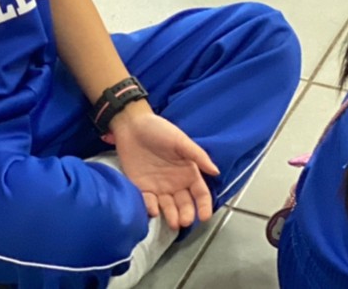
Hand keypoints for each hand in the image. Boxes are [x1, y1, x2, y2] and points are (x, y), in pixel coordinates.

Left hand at [107, 107, 218, 230]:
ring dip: (171, 216)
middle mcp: (176, 183)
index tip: (204, 216)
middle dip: (187, 214)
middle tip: (185, 222)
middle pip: (185, 204)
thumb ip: (198, 156)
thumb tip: (216, 172)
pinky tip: (153, 210)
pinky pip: (148, 201)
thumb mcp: (180, 140)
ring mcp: (159, 187)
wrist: (131, 124)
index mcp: (188, 173)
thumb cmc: (158, 129)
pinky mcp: (142, 187)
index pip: (200, 194)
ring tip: (173, 223)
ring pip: (168, 207)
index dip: (204, 206)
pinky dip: (150, 207)